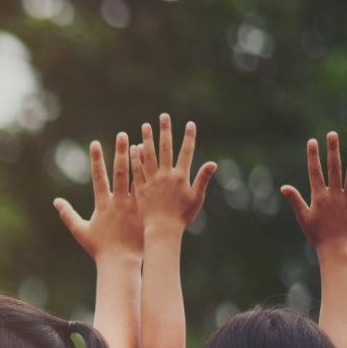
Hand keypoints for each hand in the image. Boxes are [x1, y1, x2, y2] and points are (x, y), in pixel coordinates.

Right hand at [54, 132, 144, 259]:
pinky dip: (150, 177)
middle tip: (122, 134)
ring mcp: (133, 205)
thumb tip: (56, 202)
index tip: (95, 143)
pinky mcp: (144, 211)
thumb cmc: (100, 249)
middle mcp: (118, 201)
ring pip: (136, 178)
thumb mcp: (80, 231)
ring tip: (141, 141)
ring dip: (138, 160)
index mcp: (103, 204)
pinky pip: (148, 190)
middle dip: (120, 152)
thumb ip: (68, 215)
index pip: (98, 177)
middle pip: (119, 172)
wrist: (121, 262)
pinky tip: (153, 165)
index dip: (96, 159)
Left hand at [132, 114, 216, 234]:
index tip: (189, 123)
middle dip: (165, 131)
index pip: (186, 153)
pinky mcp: (140, 188)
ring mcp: (151, 181)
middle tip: (163, 116)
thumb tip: (213, 163)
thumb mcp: (196, 199)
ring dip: (148, 139)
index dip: (189, 138)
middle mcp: (166, 176)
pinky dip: (136, 158)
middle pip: (166, 149)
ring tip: (145, 125)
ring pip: (149, 156)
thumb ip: (202, 180)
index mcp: (181, 177)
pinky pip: (137, 170)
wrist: (162, 231)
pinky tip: (133, 147)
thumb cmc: (182, 217)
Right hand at [283, 133, 346, 257]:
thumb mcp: (303, 218)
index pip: (315, 172)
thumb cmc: (318, 236)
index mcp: (319, 197)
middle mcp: (334, 196)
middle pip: (334, 169)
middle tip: (332, 135)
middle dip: (332, 150)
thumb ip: (295, 200)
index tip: (312, 141)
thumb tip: (284, 187)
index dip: (313, 156)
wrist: (336, 251)